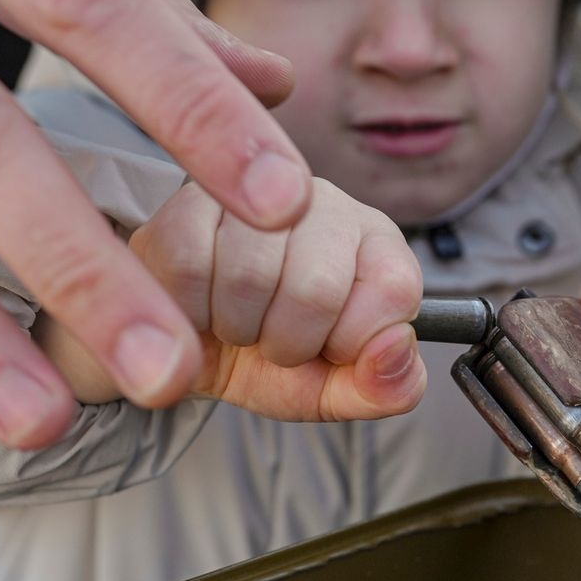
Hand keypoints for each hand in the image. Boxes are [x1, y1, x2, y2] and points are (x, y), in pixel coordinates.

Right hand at [36, 180, 426, 421]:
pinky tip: (199, 311)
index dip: (353, 341)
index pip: (393, 288)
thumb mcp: (334, 388)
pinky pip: (189, 265)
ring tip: (235, 325)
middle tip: (273, 341)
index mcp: (375, 241)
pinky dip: (193, 313)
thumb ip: (385, 385)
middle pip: (319, 286)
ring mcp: (252, 191)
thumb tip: (396, 349)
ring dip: (238, 328)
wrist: (185, 353)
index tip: (330, 348)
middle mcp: (321, 200)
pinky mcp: (184, 202)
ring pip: (251, 275)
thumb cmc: (269, 360)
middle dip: (289, 342)